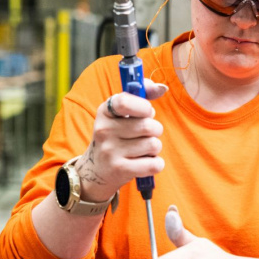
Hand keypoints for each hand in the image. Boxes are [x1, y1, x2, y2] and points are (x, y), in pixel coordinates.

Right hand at [76, 80, 167, 202]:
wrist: (96, 170)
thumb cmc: (117, 136)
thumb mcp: (121, 114)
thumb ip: (142, 95)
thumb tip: (162, 87)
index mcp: (105, 112)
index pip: (125, 102)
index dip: (144, 106)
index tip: (147, 112)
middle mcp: (104, 130)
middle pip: (148, 126)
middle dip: (155, 130)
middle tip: (145, 134)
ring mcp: (110, 152)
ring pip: (154, 145)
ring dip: (154, 148)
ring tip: (142, 150)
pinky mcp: (120, 170)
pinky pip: (154, 164)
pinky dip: (156, 164)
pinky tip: (145, 163)